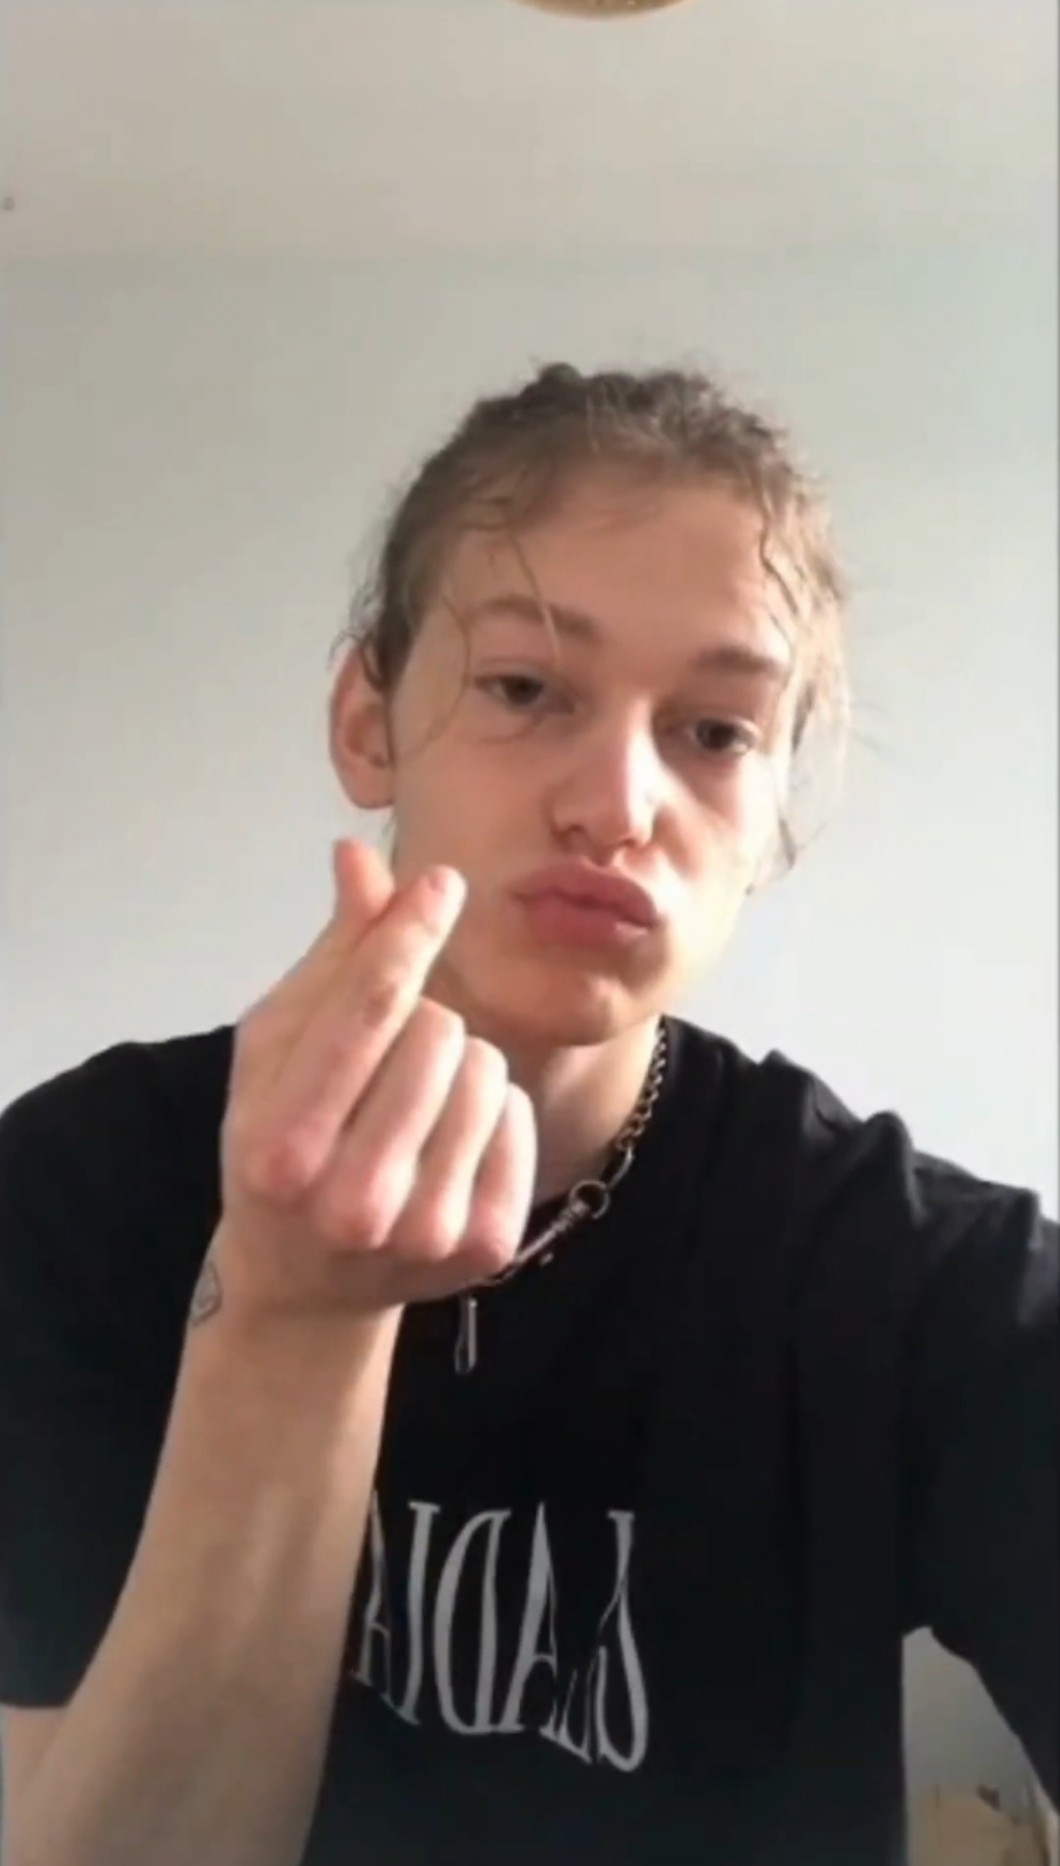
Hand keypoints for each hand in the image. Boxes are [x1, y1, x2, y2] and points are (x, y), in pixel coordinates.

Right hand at [200, 840, 535, 1331]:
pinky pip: (519, 1118)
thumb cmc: (277, 1145)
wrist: (303, 1282)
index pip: (368, 1010)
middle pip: (437, 1031)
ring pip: (488, 1069)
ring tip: (415, 1102)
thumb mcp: (275, 1050)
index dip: (410, 932)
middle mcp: (350, 1202)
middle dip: (421, 1020)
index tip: (443, 884)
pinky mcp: (484, 1248)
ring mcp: (423, 1233)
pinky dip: (492, 1113)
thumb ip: (329, 958)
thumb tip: (361, 856)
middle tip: (390, 1058)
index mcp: (280, 1147)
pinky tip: (447, 1143)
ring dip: (458, 1065)